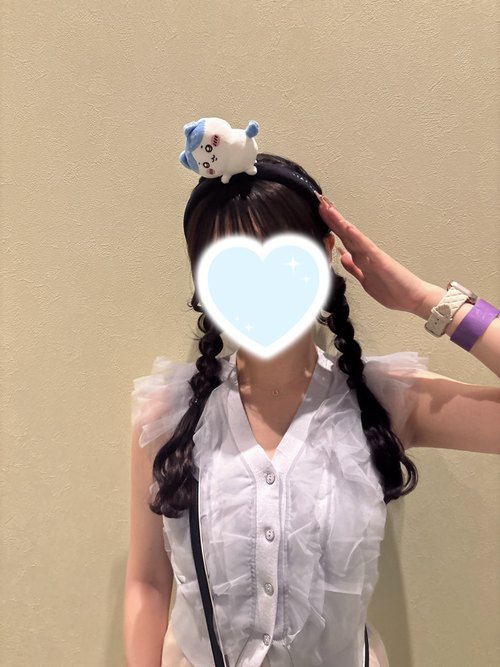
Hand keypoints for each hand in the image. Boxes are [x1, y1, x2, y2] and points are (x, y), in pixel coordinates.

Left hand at [317, 197, 441, 315]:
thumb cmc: (394, 291)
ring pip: (353, 236)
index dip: (332, 229)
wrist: (415, 299)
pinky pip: (366, 247)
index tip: (321, 216)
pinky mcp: (380, 260)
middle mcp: (366, 254)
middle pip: (346, 234)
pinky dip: (356, 236)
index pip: (343, 241)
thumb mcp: (366, 281)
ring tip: (329, 209)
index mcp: (362, 260)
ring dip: (341, 222)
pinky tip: (347, 227)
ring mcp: (373, 256)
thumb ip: (354, 268)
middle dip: (333, 220)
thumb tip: (344, 257)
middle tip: (321, 204)